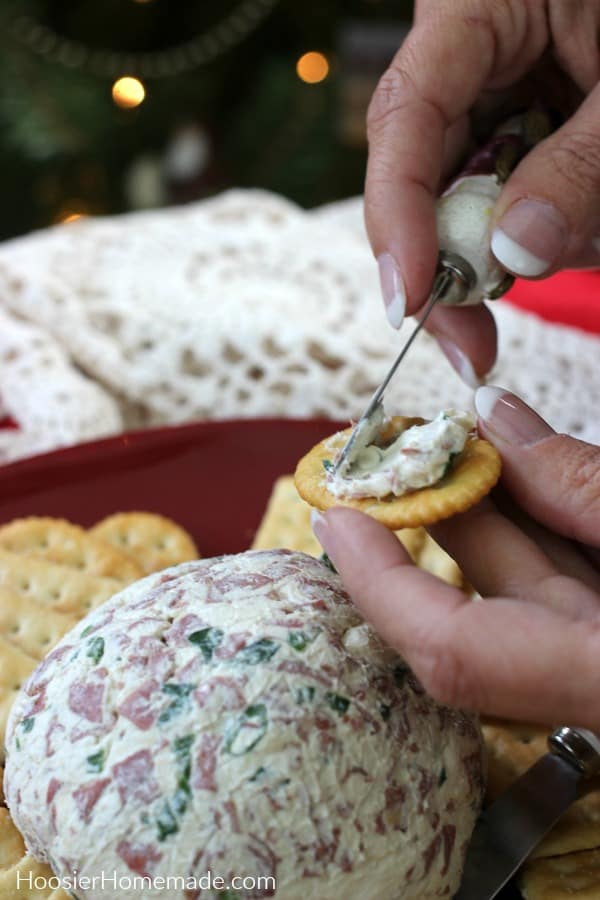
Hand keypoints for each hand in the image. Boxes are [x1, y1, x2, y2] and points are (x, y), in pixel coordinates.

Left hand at [312, 386, 599, 729]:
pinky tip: (514, 475)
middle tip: (390, 449)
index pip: (450, 649)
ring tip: (450, 442)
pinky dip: (527, 529)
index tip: (336, 517)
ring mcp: (592, 670)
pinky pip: (550, 588)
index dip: (380, 582)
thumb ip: (579, 482)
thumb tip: (494, 418)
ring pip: (510, 593)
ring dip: (477, 513)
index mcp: (595, 676)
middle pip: (466, 610)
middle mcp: (583, 690)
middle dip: (422, 520)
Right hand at [367, 0, 599, 383]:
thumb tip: (513, 254)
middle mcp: (463, 64)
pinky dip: (539, 235)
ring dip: (511, 252)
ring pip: (461, 206)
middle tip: (474, 346)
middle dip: (450, 265)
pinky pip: (502, 205)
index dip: (395, 212)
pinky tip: (582, 224)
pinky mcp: (509, 138)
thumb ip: (581, 165)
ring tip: (594, 226)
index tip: (408, 297)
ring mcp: (485, 106)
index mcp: (475, 11)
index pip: (405, 113)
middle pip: (417, 179)